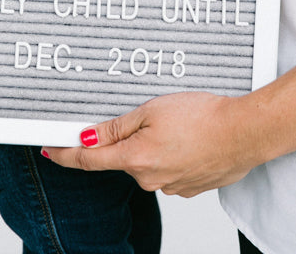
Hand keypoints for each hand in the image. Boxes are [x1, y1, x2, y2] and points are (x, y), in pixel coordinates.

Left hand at [42, 92, 255, 196]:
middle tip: (149, 112)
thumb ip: (117, 127)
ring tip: (178, 121)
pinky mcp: (190, 186)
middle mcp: (149, 180)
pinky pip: (170, 168)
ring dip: (153, 144)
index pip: (88, 159)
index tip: (49, 147)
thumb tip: (86, 138)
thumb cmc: (203, 116)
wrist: (246, 132)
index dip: (65, 153)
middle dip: (127, 137)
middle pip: (122, 158)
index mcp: (134, 159)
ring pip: (148, 162)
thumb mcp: (152, 110)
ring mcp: (171, 186)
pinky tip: (189, 136)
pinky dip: (173, 152)